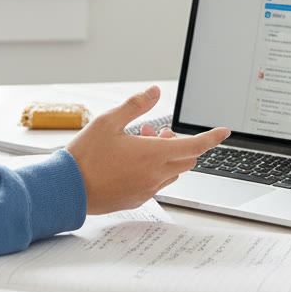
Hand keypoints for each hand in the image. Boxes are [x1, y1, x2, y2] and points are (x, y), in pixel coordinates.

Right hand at [65, 85, 229, 214]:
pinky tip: (130, 163)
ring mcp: (147, 189)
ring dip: (165, 156)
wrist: (67, 190)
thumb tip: (155, 92)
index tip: (223, 131)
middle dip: (178, 142)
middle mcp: (155, 175)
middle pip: (186, 159)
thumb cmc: (85, 156)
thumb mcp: (108, 122)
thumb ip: (136, 106)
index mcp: (153, 155)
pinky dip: (154, 170)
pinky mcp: (137, 199)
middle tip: (153, 131)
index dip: (212, 137)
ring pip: (172, 172)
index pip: (195, 146)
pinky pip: (156, 183)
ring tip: (138, 144)